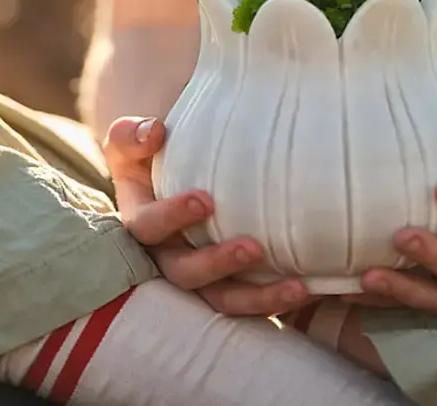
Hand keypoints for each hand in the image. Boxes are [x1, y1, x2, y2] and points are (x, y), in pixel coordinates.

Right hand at [104, 117, 310, 316]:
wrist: (169, 175)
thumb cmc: (151, 156)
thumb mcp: (131, 142)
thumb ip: (132, 135)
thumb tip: (154, 132)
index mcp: (141, 222)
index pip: (149, 226)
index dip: (173, 217)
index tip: (205, 201)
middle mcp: (165, 256)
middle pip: (185, 274)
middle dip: (218, 264)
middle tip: (253, 248)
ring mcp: (196, 277)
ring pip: (220, 300)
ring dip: (256, 297)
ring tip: (294, 287)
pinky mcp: (224, 286)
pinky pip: (247, 304)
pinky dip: (275, 302)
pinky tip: (306, 291)